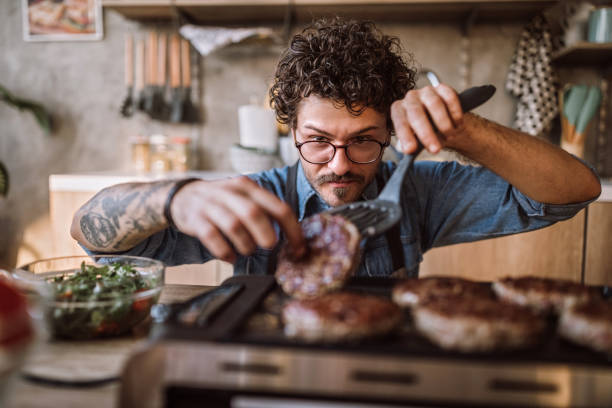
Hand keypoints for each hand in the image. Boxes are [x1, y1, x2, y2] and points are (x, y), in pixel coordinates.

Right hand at [170, 177, 305, 262]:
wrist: (182, 196)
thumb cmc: (222, 202)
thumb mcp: (243, 198)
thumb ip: (265, 212)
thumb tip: (292, 240)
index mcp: (249, 187)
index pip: (278, 207)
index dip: (293, 231)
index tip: (299, 249)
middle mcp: (230, 192)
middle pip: (254, 214)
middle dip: (266, 235)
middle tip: (270, 246)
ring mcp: (211, 205)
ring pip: (233, 225)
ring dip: (245, 244)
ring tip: (247, 251)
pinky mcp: (195, 219)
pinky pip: (212, 236)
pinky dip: (224, 251)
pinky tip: (230, 257)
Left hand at [390, 84, 464, 153]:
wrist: (441, 120)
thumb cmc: (424, 131)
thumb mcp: (416, 139)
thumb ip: (412, 144)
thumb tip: (410, 151)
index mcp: (399, 109)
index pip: (399, 122)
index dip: (405, 136)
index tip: (411, 150)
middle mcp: (410, 98)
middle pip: (416, 113)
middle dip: (426, 134)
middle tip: (435, 149)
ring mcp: (427, 91)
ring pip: (434, 104)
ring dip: (444, 124)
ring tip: (450, 136)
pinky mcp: (443, 88)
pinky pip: (450, 98)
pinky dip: (455, 113)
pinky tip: (458, 124)